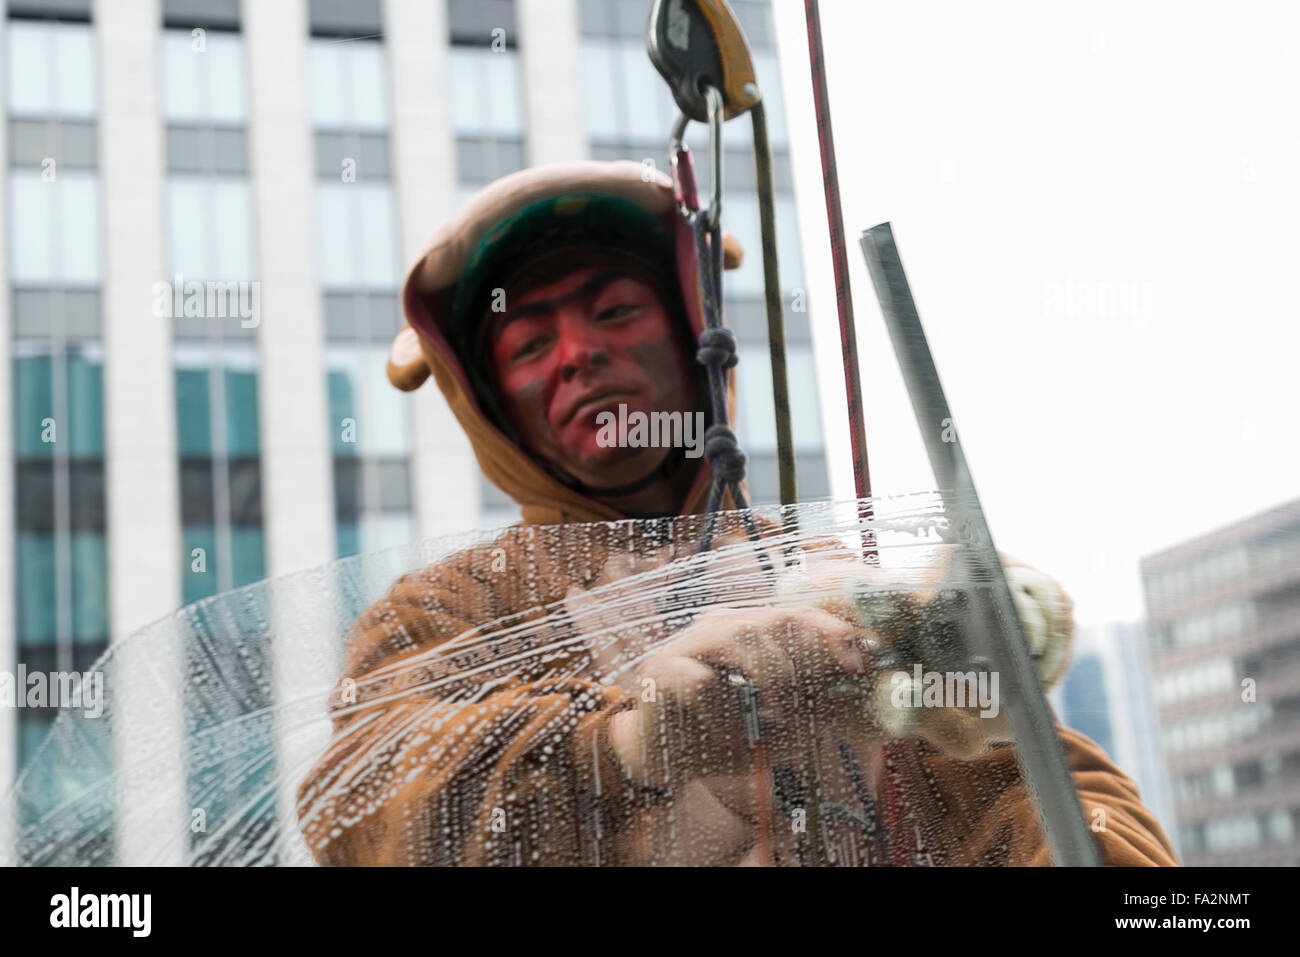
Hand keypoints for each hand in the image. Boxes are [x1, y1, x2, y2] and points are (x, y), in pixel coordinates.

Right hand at [608, 605, 883, 788]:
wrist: (668, 761)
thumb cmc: (729, 737)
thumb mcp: (782, 726)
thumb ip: (813, 706)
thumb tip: (852, 693)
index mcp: (753, 630)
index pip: (799, 614)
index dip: (833, 633)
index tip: (860, 664)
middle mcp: (723, 624)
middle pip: (774, 619)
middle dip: (801, 666)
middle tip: (805, 712)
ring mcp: (689, 641)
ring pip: (742, 635)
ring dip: (769, 684)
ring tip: (773, 723)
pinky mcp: (661, 667)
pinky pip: (702, 682)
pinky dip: (724, 715)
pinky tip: (728, 737)